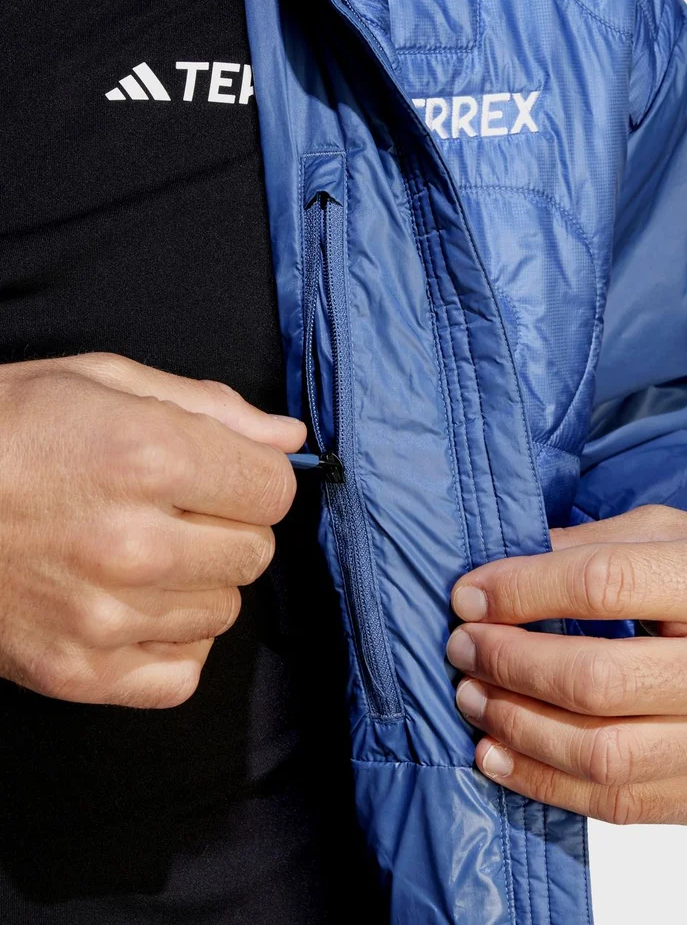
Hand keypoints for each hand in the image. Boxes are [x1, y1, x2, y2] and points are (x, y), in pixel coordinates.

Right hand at [0, 353, 304, 708]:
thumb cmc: (4, 430)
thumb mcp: (101, 380)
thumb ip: (209, 405)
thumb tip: (289, 437)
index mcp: (148, 457)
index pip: (274, 489)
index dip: (254, 475)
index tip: (223, 472)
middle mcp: (135, 545)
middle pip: (256, 553)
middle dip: (229, 525)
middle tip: (175, 509)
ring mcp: (106, 619)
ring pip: (223, 612)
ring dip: (199, 581)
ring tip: (141, 553)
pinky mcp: (79, 672)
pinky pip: (182, 675)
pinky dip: (172, 642)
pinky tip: (136, 606)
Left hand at [446, 505, 686, 824]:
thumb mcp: (679, 534)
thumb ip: (593, 546)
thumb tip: (499, 574)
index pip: (605, 586)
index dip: (521, 591)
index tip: (469, 595)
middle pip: (597, 680)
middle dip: (509, 663)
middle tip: (463, 647)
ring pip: (602, 754)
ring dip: (517, 726)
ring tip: (473, 698)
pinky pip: (619, 804)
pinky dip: (544, 782)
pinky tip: (500, 752)